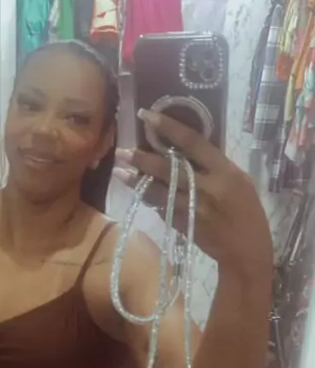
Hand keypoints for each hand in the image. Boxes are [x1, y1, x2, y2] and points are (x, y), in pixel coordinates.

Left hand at [116, 110, 272, 279]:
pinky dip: (149, 199)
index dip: (168, 127)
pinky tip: (136, 192)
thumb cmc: (247, 211)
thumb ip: (215, 166)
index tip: (147, 115)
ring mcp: (192, 208)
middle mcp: (206, 188)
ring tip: (119, 172)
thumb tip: (186, 149)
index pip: (192, 142)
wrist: (246, 251)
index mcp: (224, 171)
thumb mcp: (240, 181)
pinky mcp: (183, 225)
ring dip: (137, 181)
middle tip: (122, 151)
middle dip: (142, 159)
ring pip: (158, 191)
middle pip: (168, 168)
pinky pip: (161, 208)